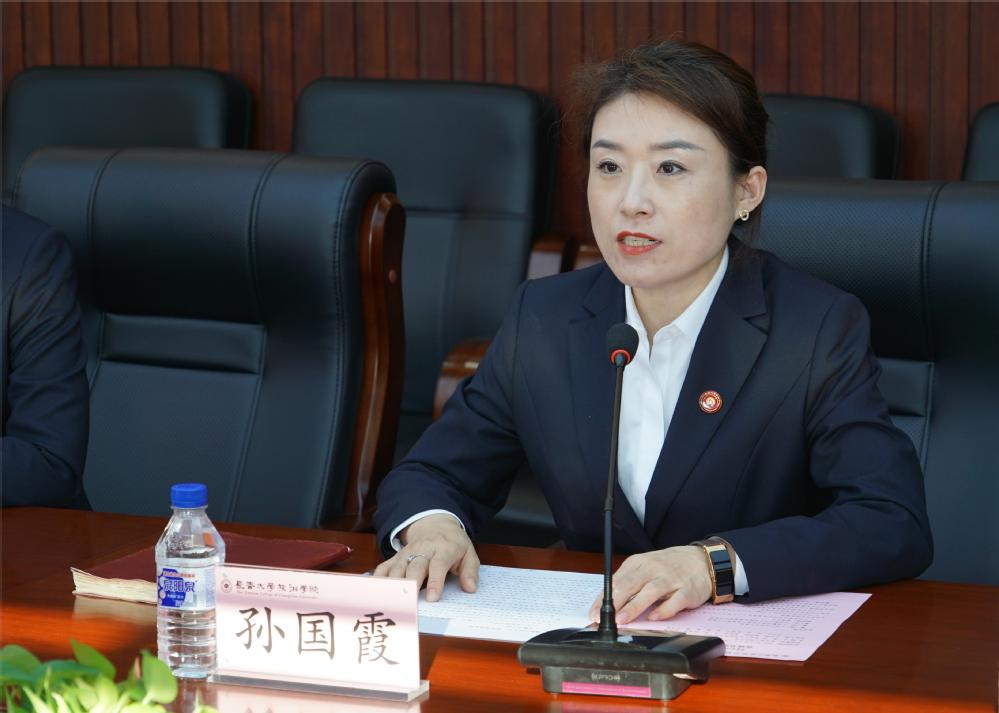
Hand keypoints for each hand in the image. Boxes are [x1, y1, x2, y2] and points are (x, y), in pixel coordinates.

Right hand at [372, 514, 478, 601]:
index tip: (432, 598)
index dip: (435, 582)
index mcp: (444, 549)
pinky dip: (377, 580)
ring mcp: (407, 553)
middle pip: (414, 567)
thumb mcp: (469, 554)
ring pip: (397, 568)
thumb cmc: (453, 544)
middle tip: (408, 603)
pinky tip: (373, 592)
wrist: (436, 524)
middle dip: (410, 584)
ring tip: (390, 602)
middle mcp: (423, 550)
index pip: (438, 565)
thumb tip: (470, 588)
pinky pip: (384, 567)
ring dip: (393, 585)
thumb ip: (470, 571)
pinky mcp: (396, 557)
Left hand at [587, 546, 711, 623]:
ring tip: (622, 620)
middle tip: (603, 618)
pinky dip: (664, 609)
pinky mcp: (687, 590)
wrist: (701, 560)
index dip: (603, 599)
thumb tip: (606, 605)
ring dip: (634, 606)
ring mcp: (670, 579)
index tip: (593, 614)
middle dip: (615, 602)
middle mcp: (653, 569)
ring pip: (650, 592)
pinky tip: (654, 617)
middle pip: (630, 585)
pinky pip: (674, 600)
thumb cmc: (668, 567)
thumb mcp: (645, 568)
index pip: (616, 581)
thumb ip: (629, 584)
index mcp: (638, 564)